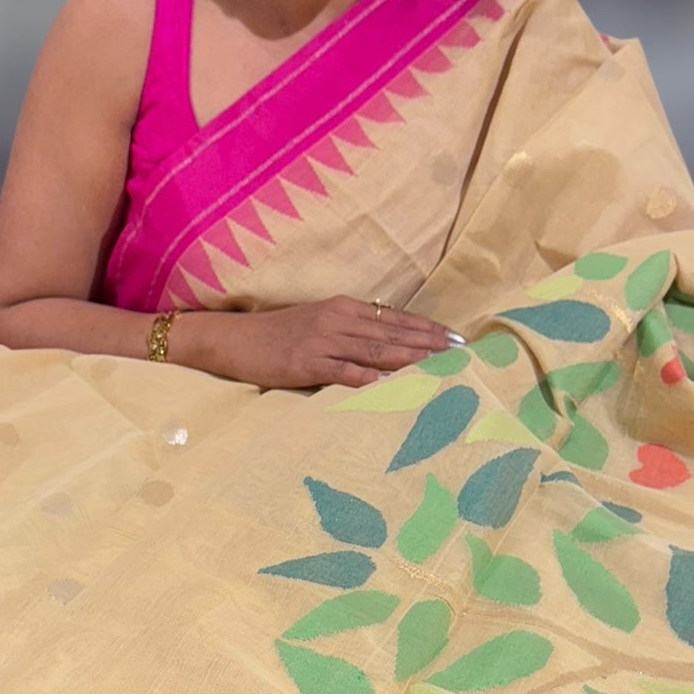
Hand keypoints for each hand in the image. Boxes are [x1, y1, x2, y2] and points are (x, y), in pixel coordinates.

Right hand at [177, 296, 461, 389]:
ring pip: (377, 351)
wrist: (232, 339)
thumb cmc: (274, 335)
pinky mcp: (307, 363)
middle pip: (393, 333)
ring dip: (411, 360)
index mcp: (343, 307)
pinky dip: (371, 379)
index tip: (455, 338)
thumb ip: (349, 332)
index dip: (426, 328)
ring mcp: (323, 341)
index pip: (395, 318)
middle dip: (430, 344)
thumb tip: (383, 347)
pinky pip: (345, 372)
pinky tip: (393, 386)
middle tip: (462, 354)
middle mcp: (338, 319)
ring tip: (440, 368)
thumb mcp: (316, 324)